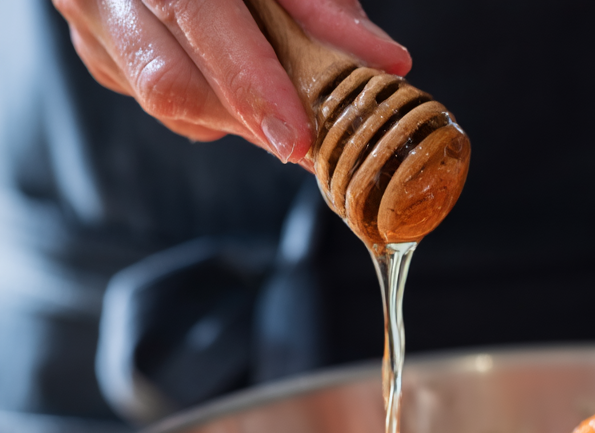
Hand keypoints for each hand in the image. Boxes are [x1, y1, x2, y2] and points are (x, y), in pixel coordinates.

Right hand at [52, 0, 411, 162]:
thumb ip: (319, 4)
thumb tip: (384, 62)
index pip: (196, 18)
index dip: (250, 83)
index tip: (297, 137)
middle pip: (174, 82)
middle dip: (251, 118)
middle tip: (310, 141)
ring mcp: (93, 22)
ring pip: (168, 104)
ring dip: (237, 115)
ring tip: (280, 107)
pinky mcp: (101, 54)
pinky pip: (164, 104)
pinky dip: (214, 104)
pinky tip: (235, 83)